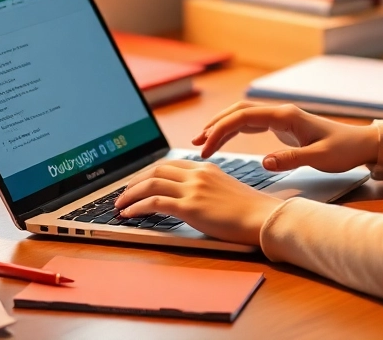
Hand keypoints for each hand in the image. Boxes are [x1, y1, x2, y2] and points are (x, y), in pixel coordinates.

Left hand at [112, 160, 283, 245]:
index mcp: (206, 168)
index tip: (138, 183)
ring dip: (130, 194)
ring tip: (119, 204)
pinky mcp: (190, 206)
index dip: (149, 173)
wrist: (263, 217)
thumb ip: (207, 188)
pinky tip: (129, 213)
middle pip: (156, 170)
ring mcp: (193, 189)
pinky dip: (137, 207)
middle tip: (123, 193)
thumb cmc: (250, 210)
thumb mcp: (226, 190)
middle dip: (135, 181)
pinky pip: (154, 202)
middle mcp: (197, 174)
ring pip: (150, 184)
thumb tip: (191, 198)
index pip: (169, 165)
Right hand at [192, 102, 379, 172]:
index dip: (221, 130)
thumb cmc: (343, 150)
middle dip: (215, 125)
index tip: (206, 148)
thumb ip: (292, 160)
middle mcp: (280, 113)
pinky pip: (250, 124)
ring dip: (221, 127)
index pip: (244, 117)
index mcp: (286, 116)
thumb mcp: (320, 159)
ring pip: (242, 116)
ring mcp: (280, 118)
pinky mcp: (281, 126)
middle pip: (238, 112)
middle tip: (195, 144)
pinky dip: (233, 131)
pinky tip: (223, 141)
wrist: (361, 144)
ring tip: (201, 143)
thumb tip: (265, 163)